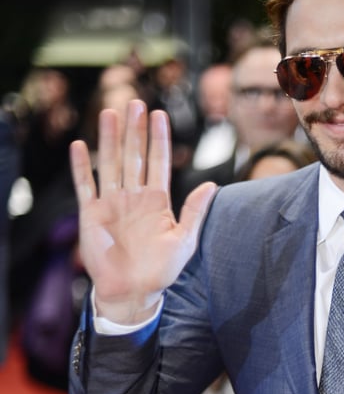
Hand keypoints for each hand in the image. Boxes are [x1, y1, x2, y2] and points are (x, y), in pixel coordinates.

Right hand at [69, 100, 216, 324]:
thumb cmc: (161, 270)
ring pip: (110, 163)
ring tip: (110, 112)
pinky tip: (81, 146)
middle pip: (134, 156)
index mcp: (157, 201)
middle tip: (135, 102)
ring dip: (109, 139)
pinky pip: (86, 185)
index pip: (158, 162)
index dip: (159, 139)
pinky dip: (83, 167)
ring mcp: (112, 203)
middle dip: (134, 130)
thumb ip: (195, 211)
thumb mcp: (185, 240)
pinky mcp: (92, 214)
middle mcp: (134, 197)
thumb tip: (213, 185)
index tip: (159, 115)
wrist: (133, 291)